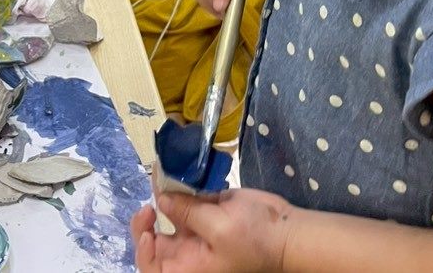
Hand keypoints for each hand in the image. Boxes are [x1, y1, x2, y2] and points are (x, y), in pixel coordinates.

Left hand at [132, 190, 292, 272]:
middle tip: (151, 199)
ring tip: (160, 174)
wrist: (288, 231)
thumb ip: (188, 214)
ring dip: (161, 196)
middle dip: (147, 219)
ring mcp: (197, 232)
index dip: (144, 252)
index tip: (149, 230)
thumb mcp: (219, 228)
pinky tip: (171, 170)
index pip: (153, 267)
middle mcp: (188, 252)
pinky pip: (184, 202)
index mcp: (189, 267)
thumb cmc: (255, 238)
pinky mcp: (206, 213)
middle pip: (155, 241)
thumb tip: (162, 200)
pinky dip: (176, 187)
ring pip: (168, 215)